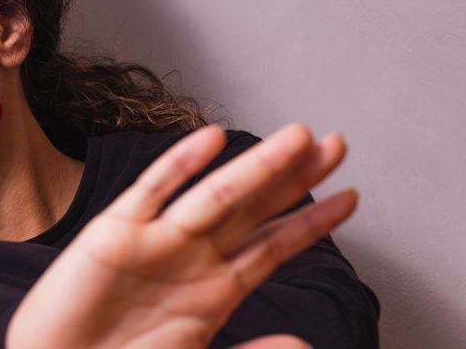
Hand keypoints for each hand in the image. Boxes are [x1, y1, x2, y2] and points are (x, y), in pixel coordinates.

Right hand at [6, 124, 356, 348]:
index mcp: (215, 290)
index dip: (313, 221)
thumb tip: (305, 346)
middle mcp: (191, 258)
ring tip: (299, 139)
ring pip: (215, 194)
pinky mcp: (114, 232)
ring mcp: (154, 241)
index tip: (352, 197)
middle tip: (336, 144)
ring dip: (257, 166)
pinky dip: (178, 165)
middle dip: (296, 176)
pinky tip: (209, 140)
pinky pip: (150, 191)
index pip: (275, 245)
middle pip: (254, 208)